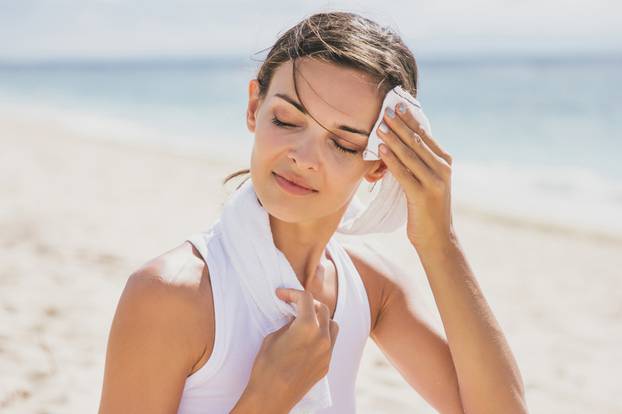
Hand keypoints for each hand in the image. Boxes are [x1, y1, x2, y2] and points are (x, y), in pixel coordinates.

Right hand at [243, 288, 338, 411]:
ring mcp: (327, 353)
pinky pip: (329, 344)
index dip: (292, 293)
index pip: (306, 299)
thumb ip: (288, 325)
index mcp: (307, 327)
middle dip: (308, 303)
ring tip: (306, 321)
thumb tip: (294, 320)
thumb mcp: (272, 338)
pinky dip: (321, 336)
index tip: (282, 295)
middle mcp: (322, 338)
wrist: (271, 397)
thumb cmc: (266, 367)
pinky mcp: (326, 365)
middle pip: (323, 309)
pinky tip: (307, 340)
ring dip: (321, 319)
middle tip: (294, 305)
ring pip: (332, 325)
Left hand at [377, 102, 455, 250]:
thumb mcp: (427, 181)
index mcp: (444, 162)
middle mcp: (443, 169)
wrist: (438, 238)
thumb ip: (419, 162)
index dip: (410, 119)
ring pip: (410, 155)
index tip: (396, 105)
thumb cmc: (428, 208)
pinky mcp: (422, 195)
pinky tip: (381, 150)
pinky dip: (392, 161)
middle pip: (417, 141)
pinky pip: (404, 174)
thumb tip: (400, 141)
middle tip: (384, 110)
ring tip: (379, 126)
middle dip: (399, 125)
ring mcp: (434, 182)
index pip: (425, 134)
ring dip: (393, 139)